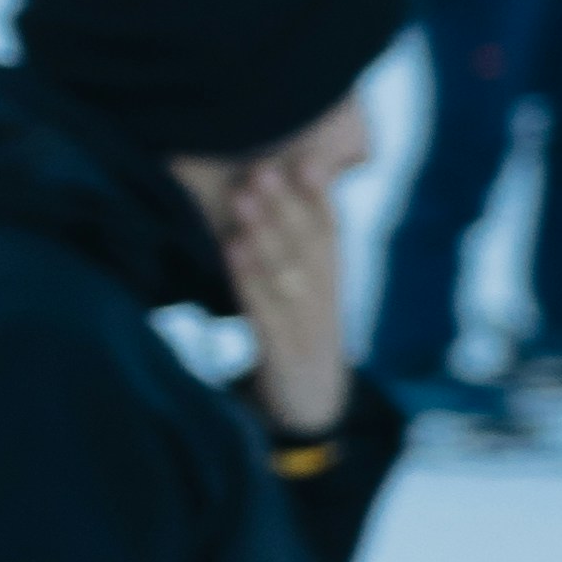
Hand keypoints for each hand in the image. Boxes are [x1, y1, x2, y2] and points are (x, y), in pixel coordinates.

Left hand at [204, 133, 351, 436]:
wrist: (311, 404)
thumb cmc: (299, 330)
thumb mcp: (306, 287)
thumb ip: (297, 241)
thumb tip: (294, 184)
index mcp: (330, 278)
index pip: (329, 229)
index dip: (318, 195)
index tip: (306, 157)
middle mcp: (323, 297)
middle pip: (307, 245)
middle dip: (284, 204)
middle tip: (262, 166)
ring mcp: (305, 325)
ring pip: (286, 273)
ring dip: (264, 233)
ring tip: (243, 197)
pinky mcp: (283, 353)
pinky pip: (264, 311)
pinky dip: (249, 279)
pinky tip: (231, 250)